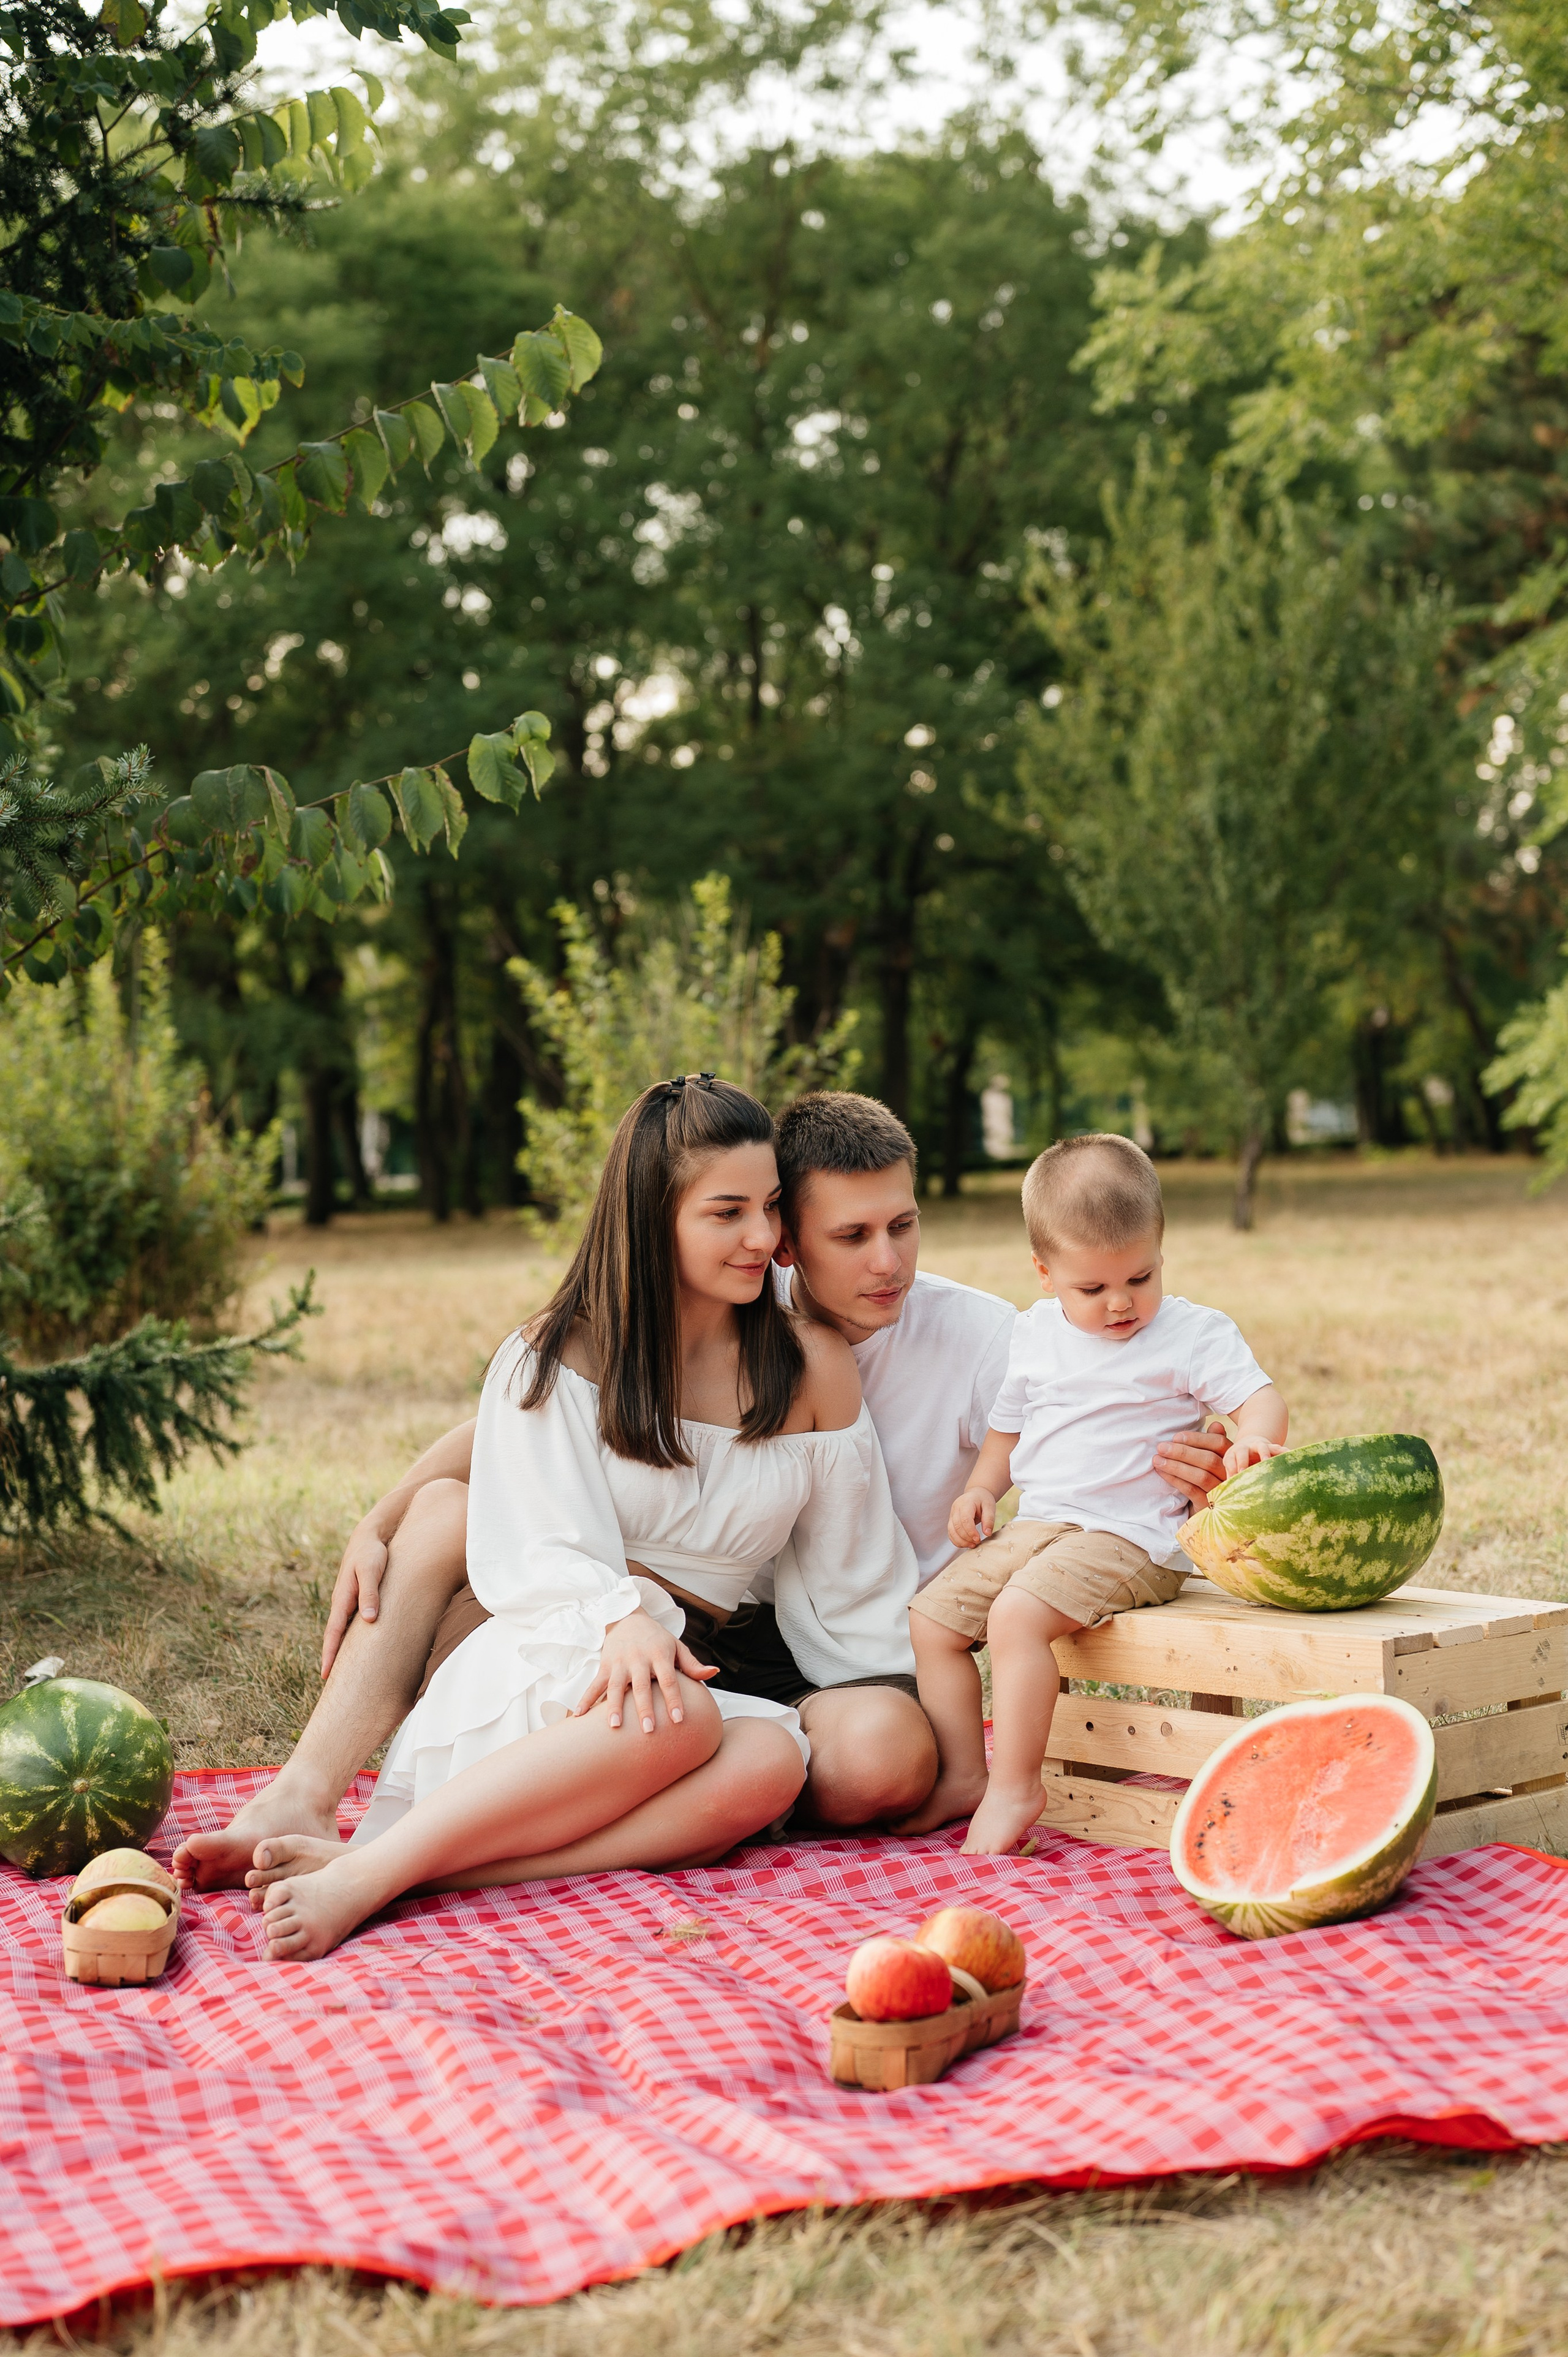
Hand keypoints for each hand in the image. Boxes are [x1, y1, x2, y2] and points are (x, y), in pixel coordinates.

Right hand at [320, 1524, 388, 1678]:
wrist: (370, 1537)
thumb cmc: (372, 1553)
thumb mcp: (372, 1571)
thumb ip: (370, 1593)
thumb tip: (369, 1620)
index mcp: (343, 1600)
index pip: (334, 1634)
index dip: (329, 1655)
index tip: (326, 1675)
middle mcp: (343, 1604)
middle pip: (336, 1637)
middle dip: (332, 1659)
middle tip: (331, 1684)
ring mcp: (350, 1603)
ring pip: (344, 1632)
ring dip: (342, 1650)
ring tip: (344, 1673)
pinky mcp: (359, 1599)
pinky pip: (353, 1624)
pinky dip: (352, 1638)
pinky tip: (359, 1648)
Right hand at [574, 1608, 718, 1731]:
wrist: (627, 1617)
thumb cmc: (657, 1638)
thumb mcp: (676, 1646)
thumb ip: (692, 1664)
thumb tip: (713, 1673)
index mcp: (659, 1655)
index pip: (668, 1679)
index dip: (673, 1699)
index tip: (678, 1719)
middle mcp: (638, 1659)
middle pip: (641, 1686)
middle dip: (644, 1708)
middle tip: (648, 1730)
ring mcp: (619, 1663)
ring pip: (616, 1687)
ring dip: (613, 1706)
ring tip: (613, 1727)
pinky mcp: (605, 1666)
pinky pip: (594, 1685)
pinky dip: (585, 1700)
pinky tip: (578, 1716)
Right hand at [947, 1487, 997, 1548]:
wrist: (976, 1494)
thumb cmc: (983, 1500)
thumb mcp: (990, 1507)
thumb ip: (989, 1520)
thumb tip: (987, 1534)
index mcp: (966, 1502)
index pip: (965, 1519)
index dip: (970, 1531)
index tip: (978, 1539)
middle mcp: (956, 1508)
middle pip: (957, 1527)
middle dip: (966, 1538)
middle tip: (977, 1543)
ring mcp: (952, 1514)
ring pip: (952, 1531)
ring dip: (961, 1541)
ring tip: (972, 1545)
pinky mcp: (951, 1521)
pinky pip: (950, 1533)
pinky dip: (957, 1541)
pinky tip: (966, 1544)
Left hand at [1152, 1423, 1229, 1508]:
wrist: (1209, 1509)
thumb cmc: (1208, 1476)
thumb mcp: (1211, 1459)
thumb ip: (1212, 1442)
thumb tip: (1215, 1424)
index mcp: (1232, 1459)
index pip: (1219, 1443)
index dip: (1197, 1438)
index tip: (1176, 1437)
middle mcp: (1230, 1475)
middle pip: (1209, 1460)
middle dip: (1183, 1452)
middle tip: (1161, 1447)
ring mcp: (1221, 1492)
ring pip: (1200, 1476)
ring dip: (1176, 1466)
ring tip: (1157, 1459)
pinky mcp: (1209, 1505)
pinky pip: (1191, 1490)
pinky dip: (1175, 1479)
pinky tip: (1162, 1472)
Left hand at [1223, 1434, 1287, 1479]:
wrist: (1250, 1443)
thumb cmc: (1240, 1462)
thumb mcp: (1233, 1467)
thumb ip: (1232, 1479)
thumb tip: (1230, 1498)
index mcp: (1233, 1454)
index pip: (1229, 1460)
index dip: (1231, 1468)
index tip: (1234, 1477)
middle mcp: (1244, 1448)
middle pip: (1242, 1452)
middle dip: (1242, 1461)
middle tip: (1243, 1471)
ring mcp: (1257, 1445)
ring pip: (1261, 1447)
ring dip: (1264, 1454)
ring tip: (1267, 1461)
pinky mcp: (1270, 1446)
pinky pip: (1278, 1448)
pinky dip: (1283, 1452)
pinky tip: (1289, 1455)